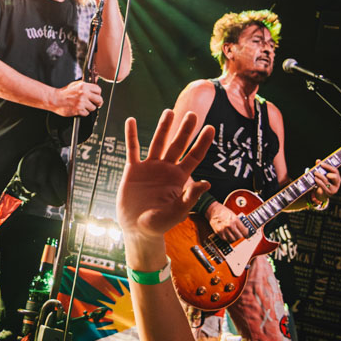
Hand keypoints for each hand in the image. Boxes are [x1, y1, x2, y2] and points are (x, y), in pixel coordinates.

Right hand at [50, 79, 102, 116]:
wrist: (55, 99)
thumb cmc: (64, 92)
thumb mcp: (75, 84)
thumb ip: (86, 84)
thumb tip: (95, 79)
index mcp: (84, 86)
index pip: (98, 90)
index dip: (98, 93)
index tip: (96, 96)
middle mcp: (84, 94)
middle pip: (99, 100)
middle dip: (97, 102)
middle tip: (94, 103)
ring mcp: (81, 102)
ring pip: (93, 108)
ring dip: (89, 108)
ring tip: (82, 105)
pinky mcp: (79, 110)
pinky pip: (86, 113)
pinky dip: (83, 112)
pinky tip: (78, 108)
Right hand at [117, 110, 214, 267]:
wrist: (137, 229)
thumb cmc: (160, 224)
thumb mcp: (177, 212)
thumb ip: (190, 197)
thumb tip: (207, 182)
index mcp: (179, 178)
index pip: (194, 156)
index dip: (202, 142)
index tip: (210, 128)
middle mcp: (166, 169)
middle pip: (178, 145)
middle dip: (185, 130)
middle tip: (192, 114)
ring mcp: (150, 168)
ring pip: (157, 142)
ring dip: (163, 127)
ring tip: (168, 112)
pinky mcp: (133, 170)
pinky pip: (132, 149)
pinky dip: (131, 135)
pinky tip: (130, 120)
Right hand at [205, 200, 245, 241]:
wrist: (213, 210)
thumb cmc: (224, 212)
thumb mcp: (234, 215)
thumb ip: (239, 223)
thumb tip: (245, 231)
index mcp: (235, 220)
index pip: (244, 231)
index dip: (247, 235)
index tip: (247, 236)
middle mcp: (229, 225)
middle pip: (239, 237)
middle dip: (241, 237)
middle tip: (241, 237)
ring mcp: (224, 229)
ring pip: (232, 240)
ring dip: (235, 239)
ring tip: (235, 237)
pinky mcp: (218, 232)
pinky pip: (225, 239)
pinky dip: (228, 239)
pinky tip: (229, 236)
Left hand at [311, 162, 340, 199]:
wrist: (322, 193)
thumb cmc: (323, 181)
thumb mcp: (322, 174)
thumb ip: (320, 167)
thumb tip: (318, 160)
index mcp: (337, 176)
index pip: (335, 170)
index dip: (328, 166)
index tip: (321, 164)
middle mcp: (337, 182)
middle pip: (335, 177)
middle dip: (326, 172)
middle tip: (319, 171)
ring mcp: (334, 188)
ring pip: (327, 182)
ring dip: (320, 177)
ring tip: (315, 174)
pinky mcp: (330, 192)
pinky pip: (324, 186)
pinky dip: (319, 182)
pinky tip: (315, 179)